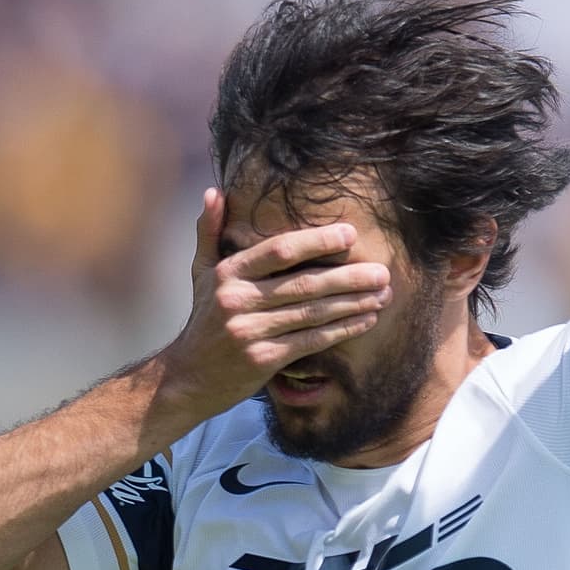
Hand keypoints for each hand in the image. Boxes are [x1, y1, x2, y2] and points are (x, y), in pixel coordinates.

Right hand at [162, 189, 391, 415]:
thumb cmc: (204, 322)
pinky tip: (366, 320)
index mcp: (228, 273)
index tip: (350, 235)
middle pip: (303, 284)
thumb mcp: (201, 274)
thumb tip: (213, 191)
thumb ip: (209, 233)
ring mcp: (250, 331)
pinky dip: (342, 329)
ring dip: (352, 303)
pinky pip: (311, 340)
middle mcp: (237, 300)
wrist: (186, 378)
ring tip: (383, 294)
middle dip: (347, 277)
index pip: (278, 251)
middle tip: (382, 271)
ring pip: (312, 313)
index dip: (316, 242)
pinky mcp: (262, 359)